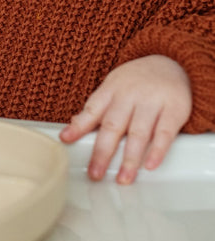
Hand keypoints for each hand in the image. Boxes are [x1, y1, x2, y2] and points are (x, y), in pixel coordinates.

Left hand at [59, 55, 190, 183]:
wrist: (172, 62)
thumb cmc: (136, 80)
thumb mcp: (113, 87)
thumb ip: (97, 107)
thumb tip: (73, 127)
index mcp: (111, 90)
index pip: (92, 110)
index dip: (78, 126)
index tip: (65, 140)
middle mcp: (129, 96)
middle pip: (113, 126)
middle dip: (102, 152)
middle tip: (95, 173)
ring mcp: (152, 102)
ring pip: (139, 133)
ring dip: (130, 158)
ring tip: (123, 178)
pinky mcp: (174, 109)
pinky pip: (165, 132)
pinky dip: (157, 150)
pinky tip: (150, 165)